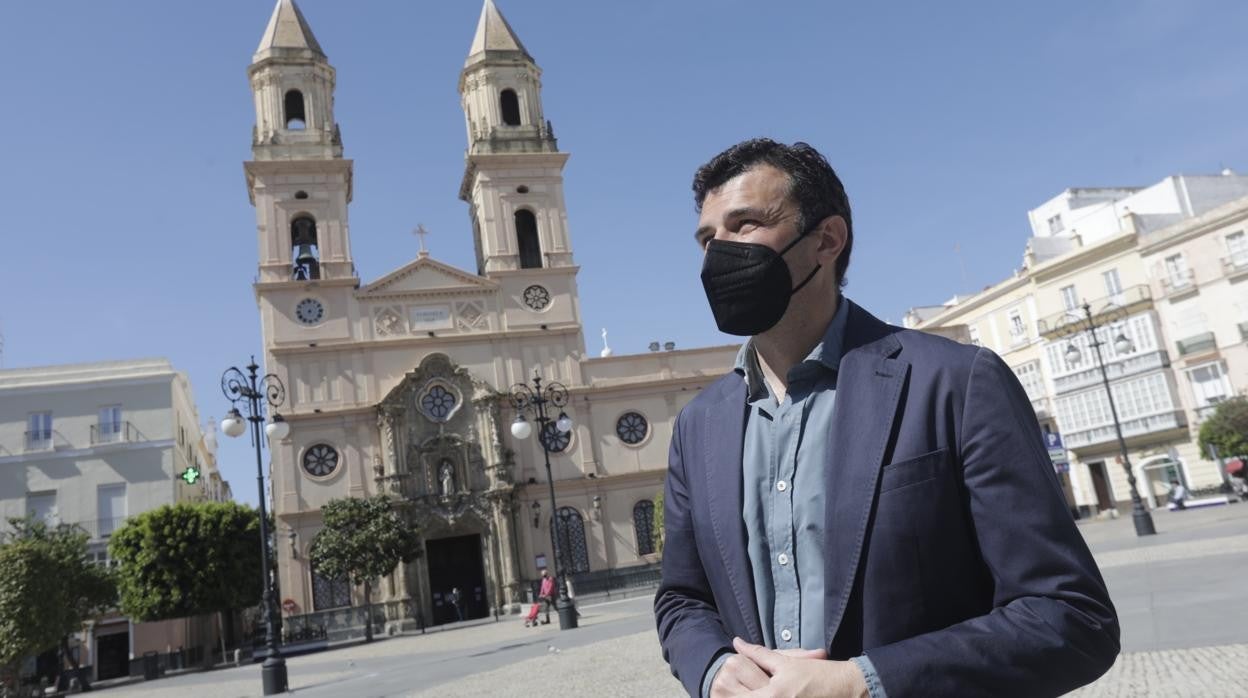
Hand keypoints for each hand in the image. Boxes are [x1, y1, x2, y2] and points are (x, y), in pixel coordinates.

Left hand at [732, 638, 867, 697]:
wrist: (847, 689)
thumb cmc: (817, 674)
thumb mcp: (785, 662)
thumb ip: (758, 654)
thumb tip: (737, 643)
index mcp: (771, 697)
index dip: (730, 693)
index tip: (724, 688)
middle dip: (739, 694)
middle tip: (732, 691)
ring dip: (749, 696)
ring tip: (749, 691)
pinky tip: (763, 694)